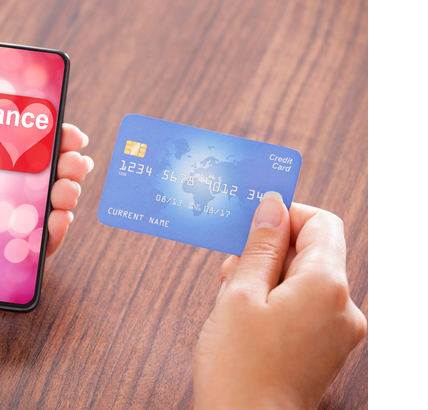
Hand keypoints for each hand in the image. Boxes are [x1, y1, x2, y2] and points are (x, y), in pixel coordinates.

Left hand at [0, 60, 92, 361]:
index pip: (2, 148)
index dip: (34, 135)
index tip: (59, 123)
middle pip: (27, 180)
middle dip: (59, 164)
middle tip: (76, 158)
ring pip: (35, 215)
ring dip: (61, 197)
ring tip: (70, 188)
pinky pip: (28, 256)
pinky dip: (49, 239)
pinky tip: (58, 222)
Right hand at [193, 193, 366, 408]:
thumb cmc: (239, 369)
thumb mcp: (240, 295)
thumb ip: (260, 246)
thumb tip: (272, 205)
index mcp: (327, 286)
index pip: (321, 223)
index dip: (285, 215)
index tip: (251, 221)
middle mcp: (344, 307)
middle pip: (312, 252)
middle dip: (269, 250)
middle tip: (230, 265)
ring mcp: (338, 331)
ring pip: (306, 281)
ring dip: (269, 276)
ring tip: (231, 296)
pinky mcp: (326, 349)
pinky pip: (306, 307)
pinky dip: (277, 301)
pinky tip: (244, 315)